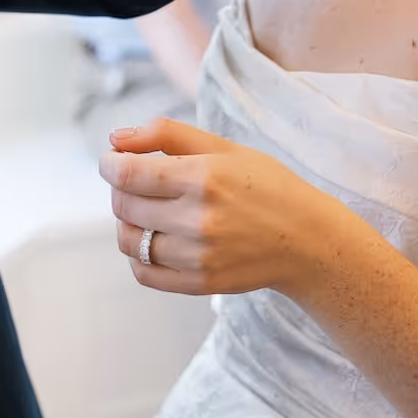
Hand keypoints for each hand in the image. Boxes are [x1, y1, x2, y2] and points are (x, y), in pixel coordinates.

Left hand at [101, 116, 341, 296]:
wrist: (308, 240)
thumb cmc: (266, 186)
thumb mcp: (224, 147)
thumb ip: (166, 135)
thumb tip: (116, 139)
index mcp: (204, 178)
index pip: (128, 174)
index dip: (109, 165)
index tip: (112, 161)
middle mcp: (199, 219)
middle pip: (124, 206)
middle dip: (120, 189)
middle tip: (136, 183)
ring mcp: (199, 256)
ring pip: (129, 241)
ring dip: (127, 222)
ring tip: (147, 212)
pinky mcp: (200, 282)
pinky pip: (144, 273)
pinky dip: (139, 256)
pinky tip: (156, 240)